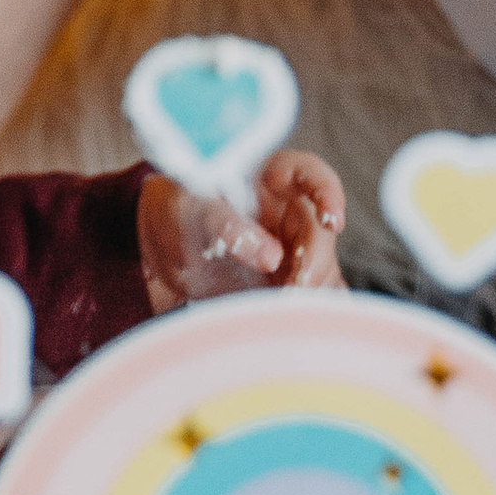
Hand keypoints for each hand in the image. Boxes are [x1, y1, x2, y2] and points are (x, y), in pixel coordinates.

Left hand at [139, 147, 346, 309]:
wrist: (163, 250)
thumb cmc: (177, 213)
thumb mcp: (191, 211)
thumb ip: (226, 225)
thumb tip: (271, 256)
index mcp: (270, 178)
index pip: (310, 174)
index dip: (328, 193)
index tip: (332, 222)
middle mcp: (289, 210)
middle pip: (320, 233)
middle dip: (314, 263)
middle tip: (292, 290)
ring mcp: (293, 246)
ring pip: (323, 267)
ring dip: (311, 291)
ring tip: (282, 308)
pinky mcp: (289, 279)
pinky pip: (312, 294)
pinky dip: (308, 310)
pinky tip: (294, 319)